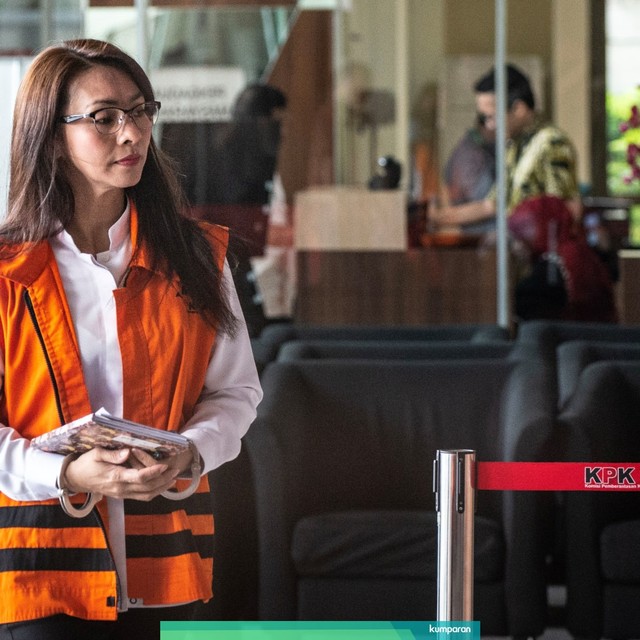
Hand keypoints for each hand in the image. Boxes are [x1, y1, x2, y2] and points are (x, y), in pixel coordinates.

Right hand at [62, 447, 181, 501]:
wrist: (75, 479)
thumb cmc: (86, 463)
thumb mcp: (96, 454)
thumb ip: (113, 454)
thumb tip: (128, 452)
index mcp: (116, 477)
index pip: (139, 477)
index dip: (154, 472)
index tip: (165, 464)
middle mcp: (121, 488)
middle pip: (147, 487)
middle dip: (163, 479)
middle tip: (176, 470)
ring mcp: (122, 494)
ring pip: (146, 495)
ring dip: (162, 487)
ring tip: (173, 478)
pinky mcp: (122, 495)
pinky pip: (141, 496)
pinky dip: (154, 492)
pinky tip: (162, 484)